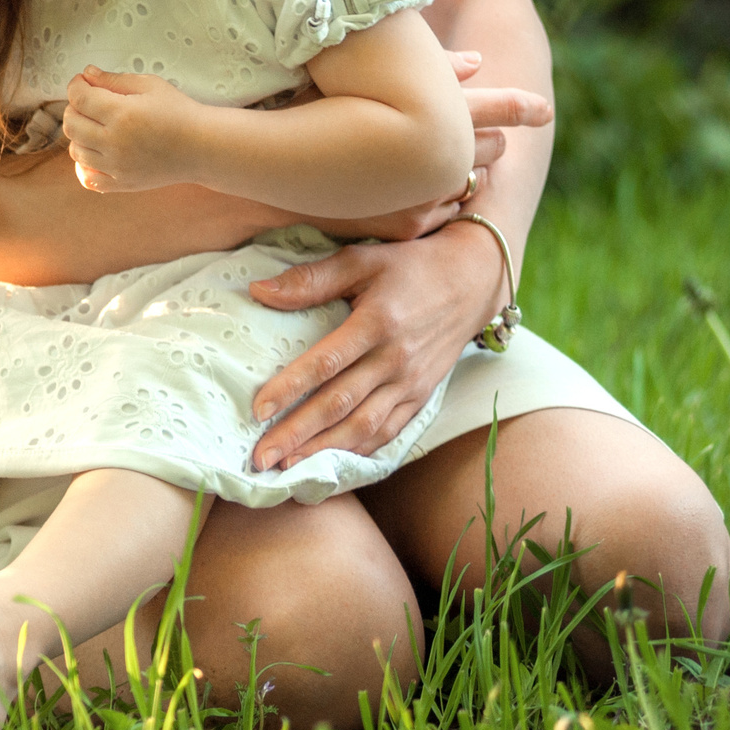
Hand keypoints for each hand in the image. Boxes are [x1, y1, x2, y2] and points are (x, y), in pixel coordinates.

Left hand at [60, 67, 197, 192]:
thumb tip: (87, 73)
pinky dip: (84, 164)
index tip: (83, 81)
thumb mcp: (149, 85)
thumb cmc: (178, 111)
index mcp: (122, 114)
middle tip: (90, 101)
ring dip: (80, 135)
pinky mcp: (122, 184)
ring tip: (97, 125)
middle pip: (71, 124)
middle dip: (74, 107)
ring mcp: (117, 167)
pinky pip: (87, 178)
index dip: (76, 85)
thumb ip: (113, 79)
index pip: (79, 98)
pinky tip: (97, 151)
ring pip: (75, 151)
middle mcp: (115, 143)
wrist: (202, 147)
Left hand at [242, 222, 507, 466]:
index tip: (258, 410)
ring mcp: (411, 383)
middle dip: (297, 434)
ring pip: (363, 426)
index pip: (326, 363)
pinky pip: (388, 433)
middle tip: (260, 458)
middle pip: (340, 404)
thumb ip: (311, 279)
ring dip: (324, 452)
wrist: (472, 282)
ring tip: (287, 469)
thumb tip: (257, 291)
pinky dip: (358, 452)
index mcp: (376, 324)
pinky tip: (330, 465)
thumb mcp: (361, 260)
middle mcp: (395, 360)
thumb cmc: (408, 266)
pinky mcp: (421, 397)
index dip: (290, 388)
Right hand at [305, 50, 552, 240]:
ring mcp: (420, 201)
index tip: (541, 107)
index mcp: (425, 123)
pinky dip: (437, 197)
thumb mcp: (362, 81)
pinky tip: (428, 188)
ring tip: (464, 156)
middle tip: (508, 129)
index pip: (483, 110)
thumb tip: (478, 63)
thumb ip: (429, 69)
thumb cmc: (302, 115)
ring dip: (465, 169)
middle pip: (482, 149)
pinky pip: (439, 212)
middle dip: (491, 137)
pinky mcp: (404, 229)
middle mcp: (431, 165)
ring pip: (464, 184)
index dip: (514, 106)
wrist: (264, 177)